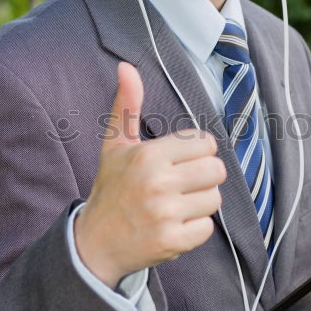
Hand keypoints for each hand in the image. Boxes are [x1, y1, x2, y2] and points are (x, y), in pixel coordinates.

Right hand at [74, 61, 226, 286]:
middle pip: (217, 170)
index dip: (196, 152)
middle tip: (180, 185)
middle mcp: (158, 183)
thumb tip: (126, 67)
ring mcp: (166, 214)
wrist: (94, 243)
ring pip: (215, 199)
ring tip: (175, 205)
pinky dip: (194, 229)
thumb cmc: (110, 189)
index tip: (177, 163)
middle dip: (202, 177)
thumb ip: (126, 106)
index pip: (206, 143)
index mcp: (149, 155)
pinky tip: (173, 225)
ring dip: (199, 203)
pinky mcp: (173, 241)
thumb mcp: (114, 146)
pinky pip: (207, 228)